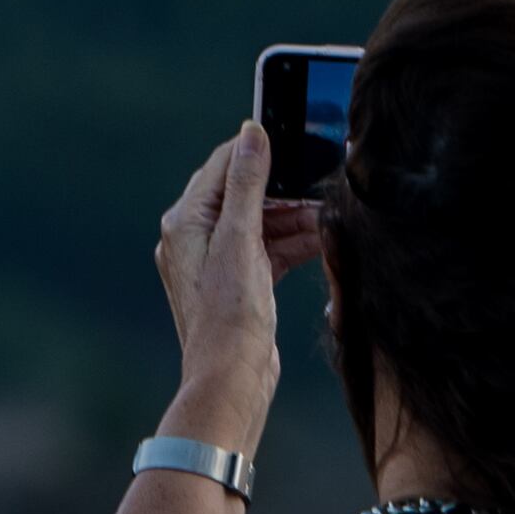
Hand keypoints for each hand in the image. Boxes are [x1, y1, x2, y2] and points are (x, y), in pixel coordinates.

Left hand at [153, 124, 320, 440]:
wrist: (231, 380)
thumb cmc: (229, 317)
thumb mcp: (241, 241)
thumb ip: (247, 185)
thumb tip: (252, 133)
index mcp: (186, 222)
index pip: (223, 165)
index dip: (258, 150)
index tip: (295, 139)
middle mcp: (196, 237)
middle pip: (245, 192)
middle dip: (285, 188)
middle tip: (320, 182)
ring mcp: (218, 261)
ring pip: (261, 221)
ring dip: (295, 216)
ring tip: (328, 212)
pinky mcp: (240, 281)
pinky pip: (268, 248)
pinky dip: (293, 242)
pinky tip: (323, 238)